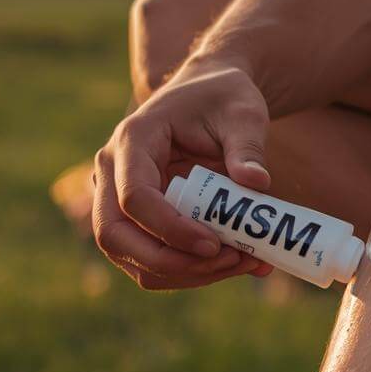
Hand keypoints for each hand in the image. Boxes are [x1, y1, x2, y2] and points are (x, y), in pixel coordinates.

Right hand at [91, 61, 275, 289]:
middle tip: (228, 261)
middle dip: (171, 262)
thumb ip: (248, 146)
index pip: (133, 198)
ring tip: (244, 261)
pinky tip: (237, 261)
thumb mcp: (243, 113)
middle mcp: (113, 172)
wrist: (211, 98)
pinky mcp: (137, 221)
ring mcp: (119, 200)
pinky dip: (194, 271)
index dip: (170, 229)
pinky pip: (154, 260)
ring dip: (188, 273)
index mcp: (133, 140)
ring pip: (134, 258)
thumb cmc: (225, 100)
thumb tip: (257, 183)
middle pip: (115, 237)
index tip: (214, 244)